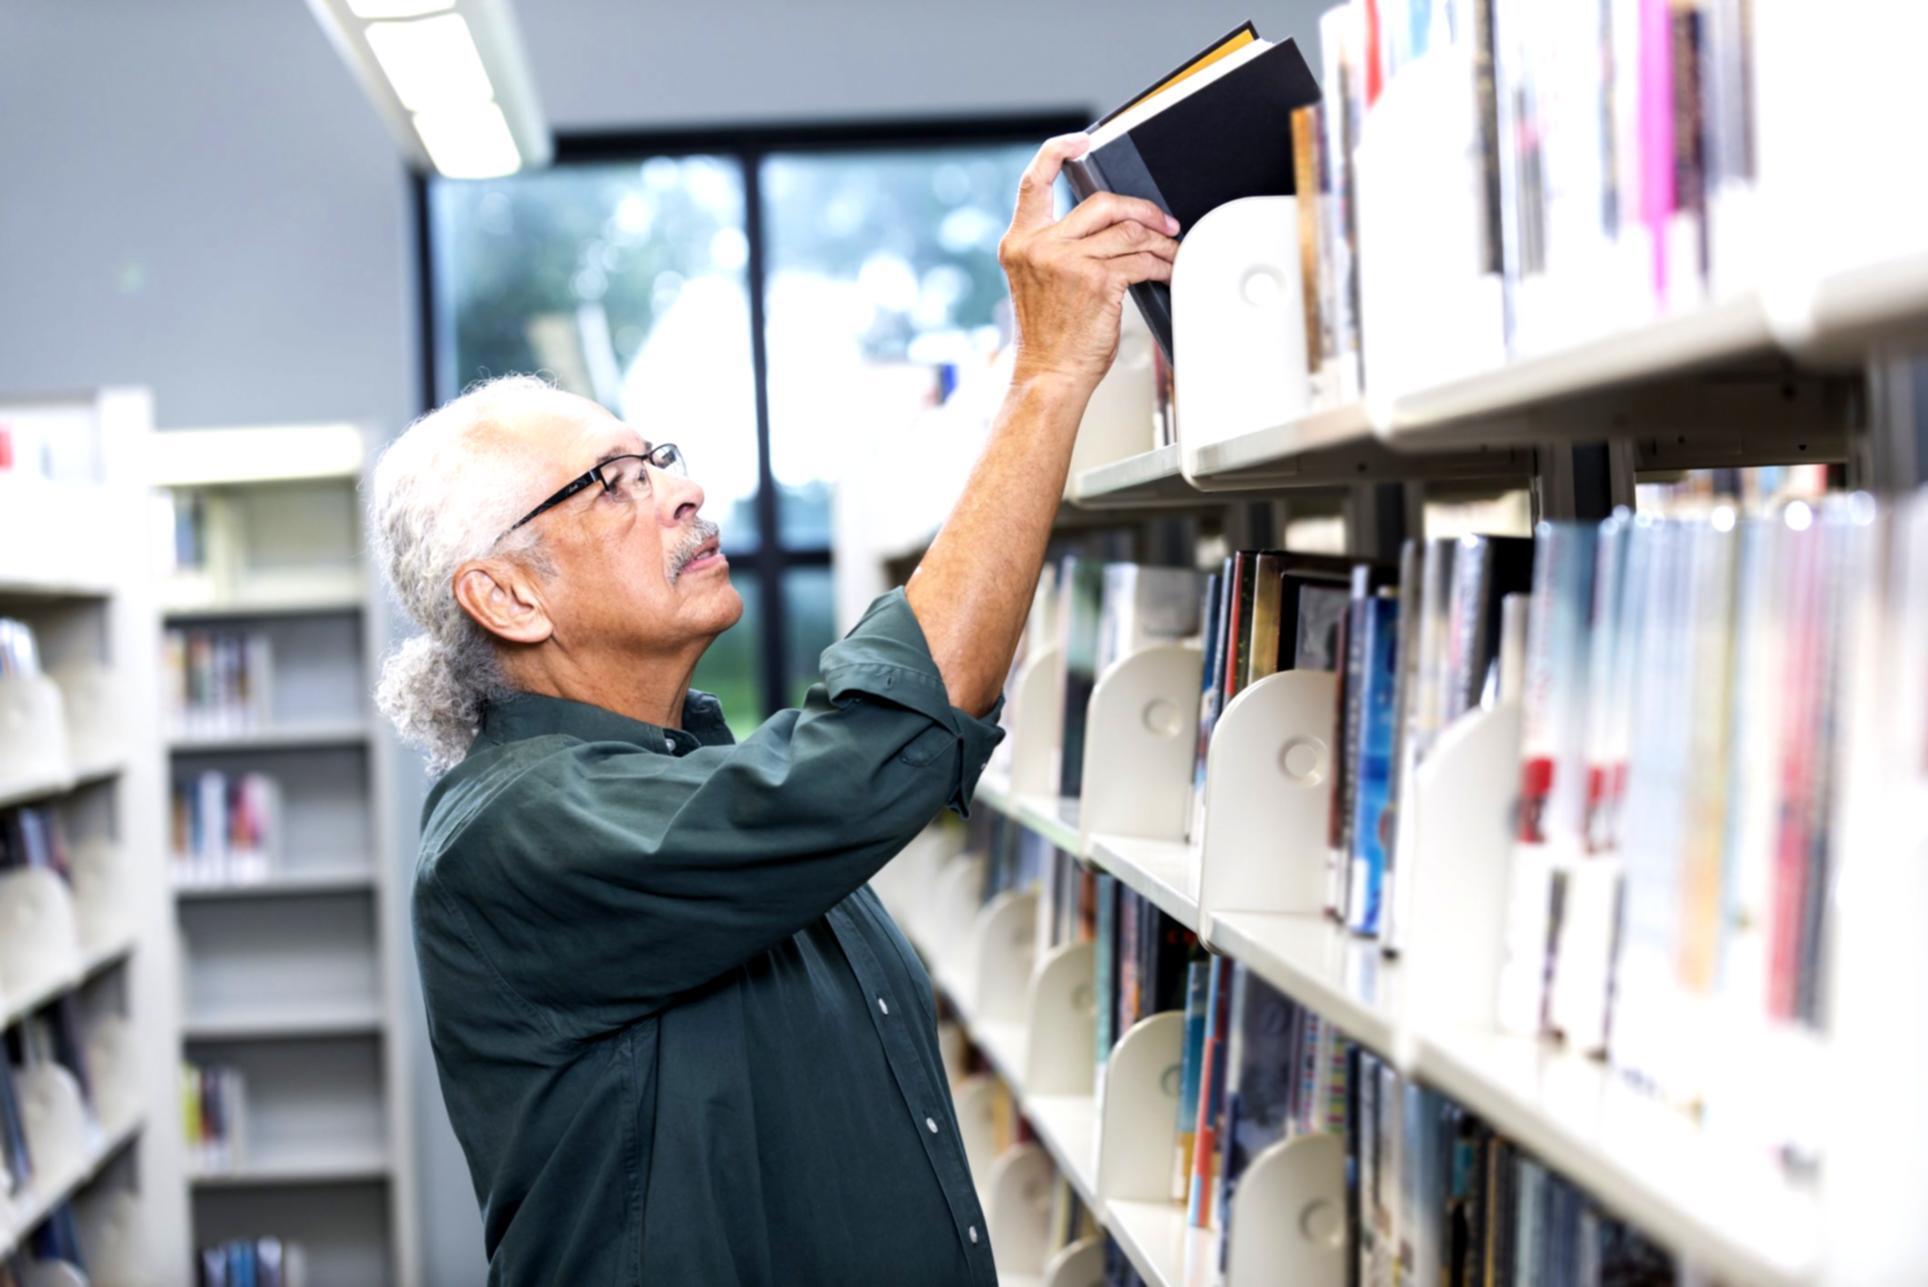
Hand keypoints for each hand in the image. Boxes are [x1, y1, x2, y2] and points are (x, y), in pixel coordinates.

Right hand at [998, 134, 1180, 391]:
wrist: (1049, 377)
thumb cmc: (1049, 338)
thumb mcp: (1039, 283)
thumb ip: (1059, 249)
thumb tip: (1110, 228)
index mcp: (1019, 242)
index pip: (1033, 182)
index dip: (1058, 152)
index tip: (1082, 141)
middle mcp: (1039, 246)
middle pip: (1101, 202)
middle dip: (1141, 209)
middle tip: (1162, 223)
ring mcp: (1067, 261)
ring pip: (1128, 231)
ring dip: (1159, 241)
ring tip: (1170, 251)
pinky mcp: (1097, 280)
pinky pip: (1141, 260)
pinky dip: (1162, 265)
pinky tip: (1167, 271)